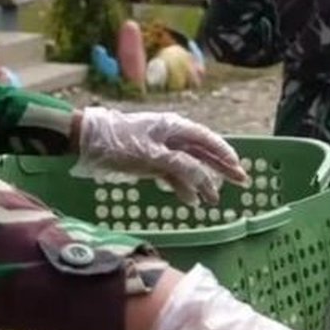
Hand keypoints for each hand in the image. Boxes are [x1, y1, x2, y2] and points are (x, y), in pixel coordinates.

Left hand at [73, 107, 248, 205]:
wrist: (87, 143)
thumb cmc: (120, 143)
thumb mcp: (152, 155)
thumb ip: (181, 166)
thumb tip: (205, 178)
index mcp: (175, 128)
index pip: (207, 140)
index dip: (225, 154)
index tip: (239, 168)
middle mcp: (173, 138)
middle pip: (203, 154)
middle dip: (222, 169)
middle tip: (242, 183)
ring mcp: (163, 151)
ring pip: (190, 168)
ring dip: (202, 184)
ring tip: (214, 201)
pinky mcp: (153, 163)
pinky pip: (174, 176)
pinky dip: (182, 188)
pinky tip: (190, 201)